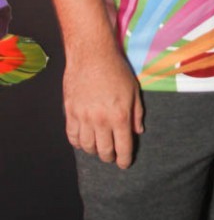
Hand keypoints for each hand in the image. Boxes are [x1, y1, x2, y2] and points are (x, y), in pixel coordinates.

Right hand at [63, 43, 143, 168]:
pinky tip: (83, 141)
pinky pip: (72, 136)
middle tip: (112, 156)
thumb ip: (137, 114)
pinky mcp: (70, 112)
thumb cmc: (116, 71)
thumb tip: (138, 132)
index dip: (124, 160)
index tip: (124, 164)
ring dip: (94, 151)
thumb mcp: (134, 91)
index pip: (122, 147)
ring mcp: (83, 117)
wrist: (92, 55)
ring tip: (98, 149)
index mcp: (119, 116)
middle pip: (104, 151)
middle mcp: (100, 120)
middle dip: (109, 157)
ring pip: (87, 147)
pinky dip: (78, 142)